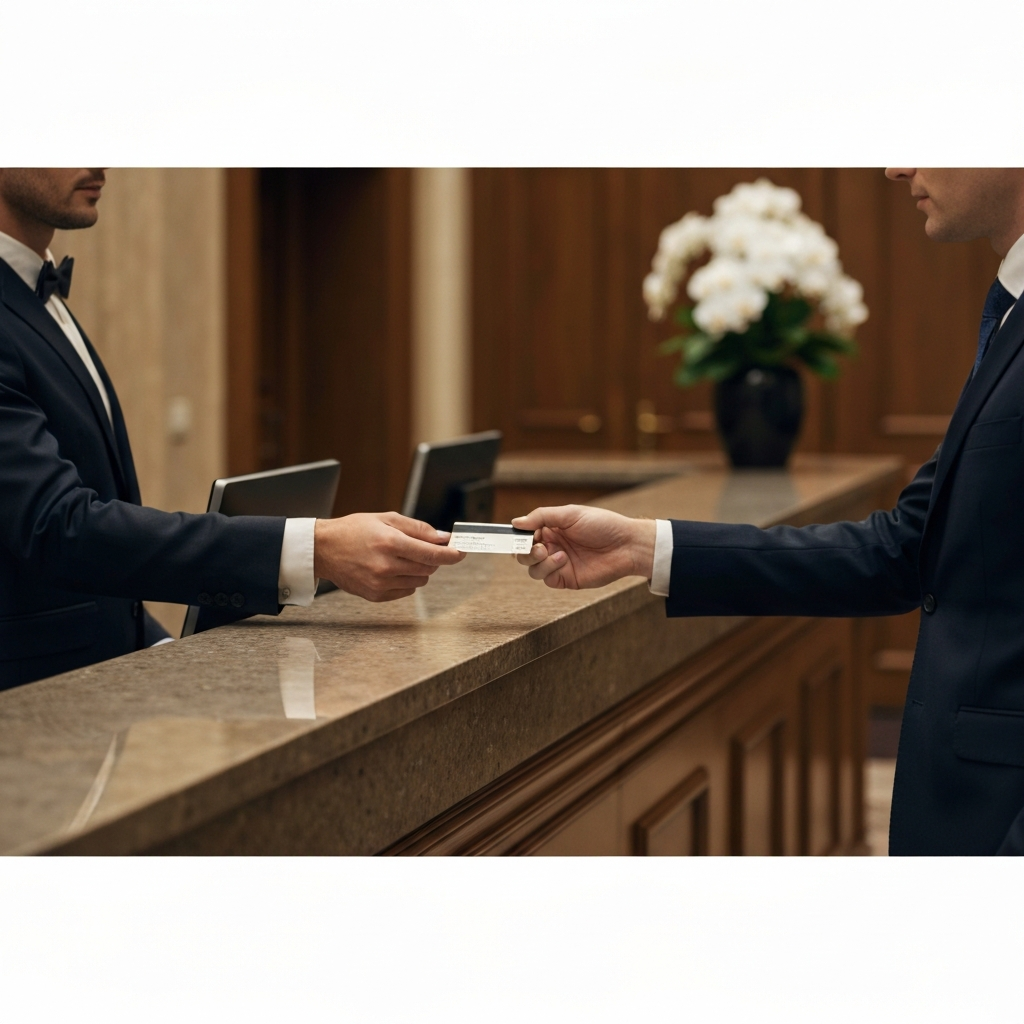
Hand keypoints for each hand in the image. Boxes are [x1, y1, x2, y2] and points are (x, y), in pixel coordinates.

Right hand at [313, 512, 464, 601]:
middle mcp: (386, 566)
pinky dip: (407, 580)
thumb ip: (418, 529)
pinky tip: (392, 568)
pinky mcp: (376, 595)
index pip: (432, 553)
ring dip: (420, 569)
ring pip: (420, 580)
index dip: (451, 554)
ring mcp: (380, 583)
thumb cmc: (354, 530)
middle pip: (429, 567)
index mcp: (390, 543)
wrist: (324, 549)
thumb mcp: (386, 519)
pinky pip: (407, 590)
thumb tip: (443, 537)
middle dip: (433, 557)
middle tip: (424, 547)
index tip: (462, 552)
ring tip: (402, 556)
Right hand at [512, 505, 655, 589]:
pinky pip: (546, 579)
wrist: (626, 545)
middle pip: (523, 554)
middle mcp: (552, 546)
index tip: (513, 537)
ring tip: (554, 552)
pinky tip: (563, 560)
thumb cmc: (602, 525)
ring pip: (532, 568)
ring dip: (537, 561)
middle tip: (536, 547)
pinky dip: (549, 570)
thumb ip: (541, 516)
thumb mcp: (570, 514)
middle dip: (524, 551)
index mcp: (551, 528)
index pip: (524, 534)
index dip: (516, 537)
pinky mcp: (566, 579)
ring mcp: (558, 564)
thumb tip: (515, 522)